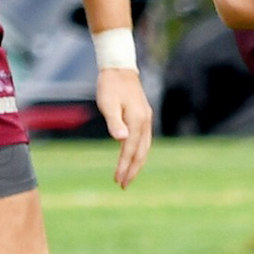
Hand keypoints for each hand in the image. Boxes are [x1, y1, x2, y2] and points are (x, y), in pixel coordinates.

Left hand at [96, 67, 153, 187]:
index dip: (124, 166)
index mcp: (137, 120)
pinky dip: (139, 152)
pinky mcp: (144, 116)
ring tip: (128, 176)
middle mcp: (145, 121)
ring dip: (137, 163)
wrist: (119, 68)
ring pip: (145, 147)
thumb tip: (121, 140)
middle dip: (133, 170)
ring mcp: (146, 118)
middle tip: (123, 185)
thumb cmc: (110, 86)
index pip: (130, 149)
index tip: (117, 180)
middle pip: (141, 152)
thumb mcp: (108, 104)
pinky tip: (133, 157)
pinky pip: (144, 140)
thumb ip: (114, 122)